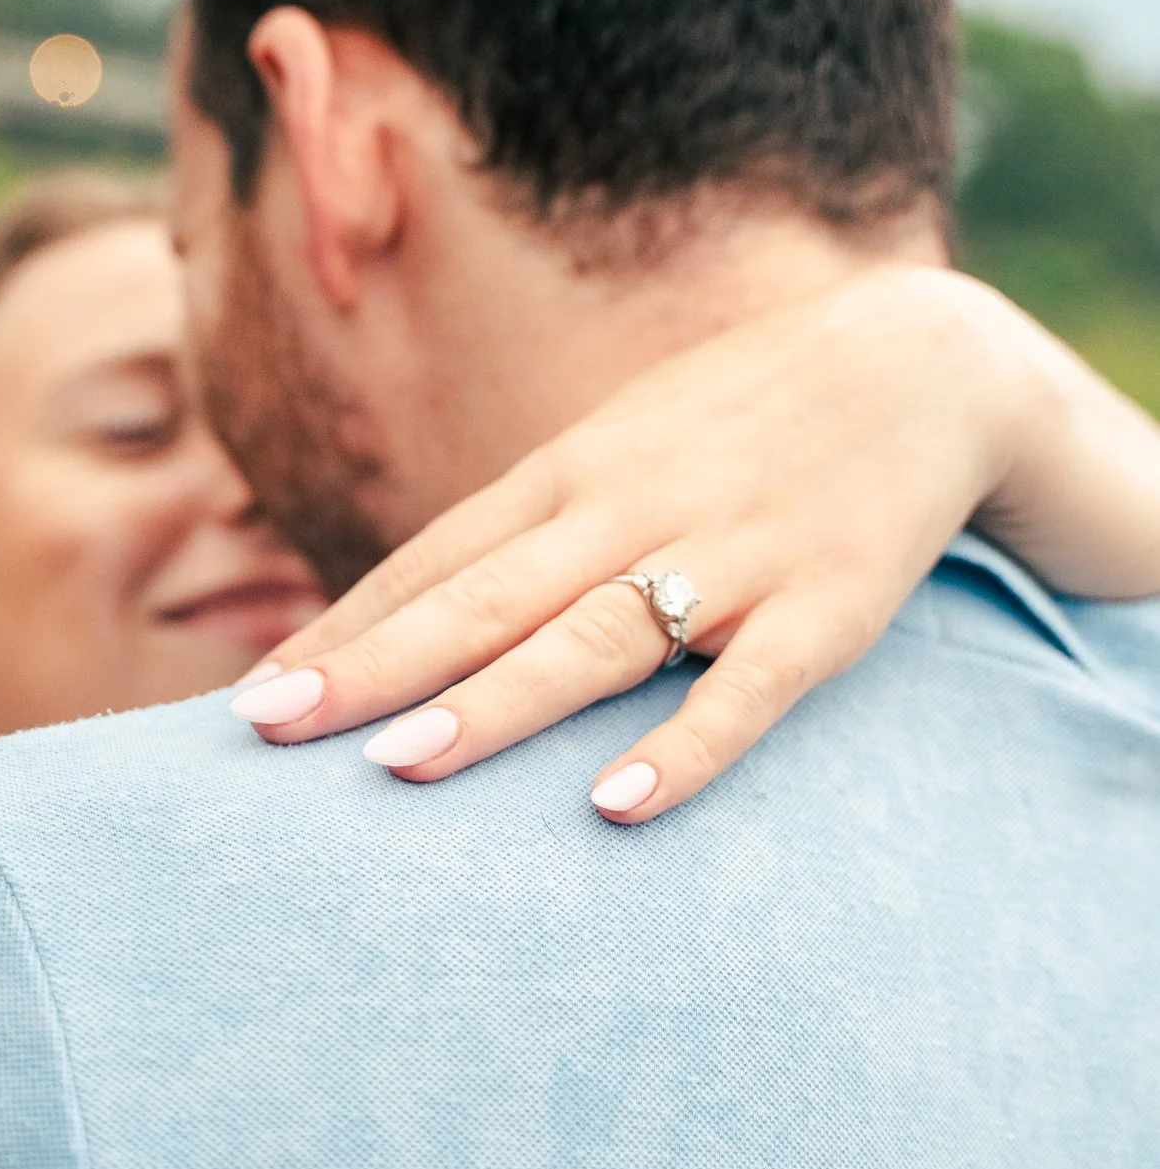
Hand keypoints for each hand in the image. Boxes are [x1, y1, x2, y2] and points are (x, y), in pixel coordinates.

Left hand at [232, 267, 1052, 821]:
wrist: (914, 362)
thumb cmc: (738, 418)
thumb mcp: (621, 446)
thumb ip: (533, 524)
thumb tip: (425, 607)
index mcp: (570, 474)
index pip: (436, 562)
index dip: (345, 630)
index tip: (254, 695)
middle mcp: (629, 510)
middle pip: (482, 600)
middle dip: (371, 667)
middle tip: (268, 729)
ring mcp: (726, 557)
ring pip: (591, 639)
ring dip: (493, 702)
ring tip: (398, 765)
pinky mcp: (822, 608)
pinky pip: (744, 689)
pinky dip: (680, 745)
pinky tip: (616, 806)